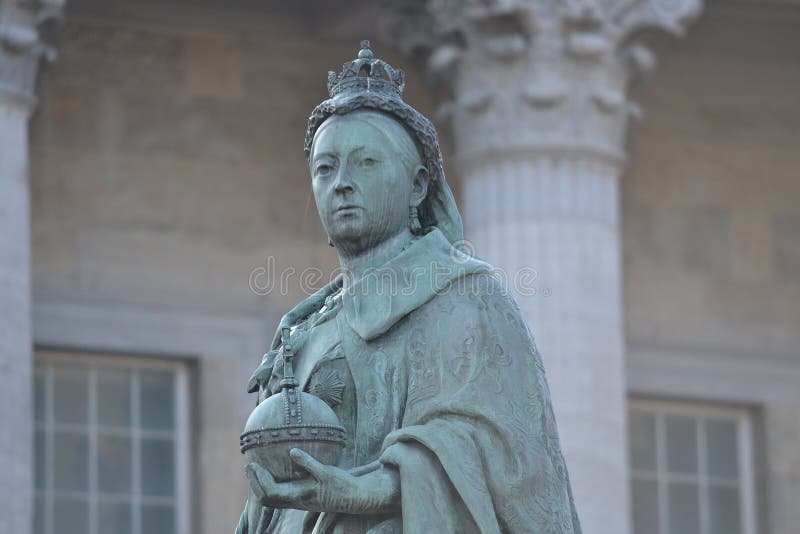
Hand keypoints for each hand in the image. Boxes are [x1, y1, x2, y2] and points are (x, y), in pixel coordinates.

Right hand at [245, 449, 399, 513]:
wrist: (361, 495)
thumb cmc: (337, 487)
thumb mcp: (316, 480)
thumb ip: (302, 471)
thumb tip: (290, 455)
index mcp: (298, 498)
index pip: (269, 498)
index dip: (256, 486)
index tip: (251, 469)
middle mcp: (302, 498)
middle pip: (268, 497)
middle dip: (254, 483)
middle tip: (249, 466)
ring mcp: (313, 490)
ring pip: (280, 492)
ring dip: (265, 478)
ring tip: (257, 463)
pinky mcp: (326, 478)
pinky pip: (310, 469)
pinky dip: (300, 459)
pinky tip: (293, 450)